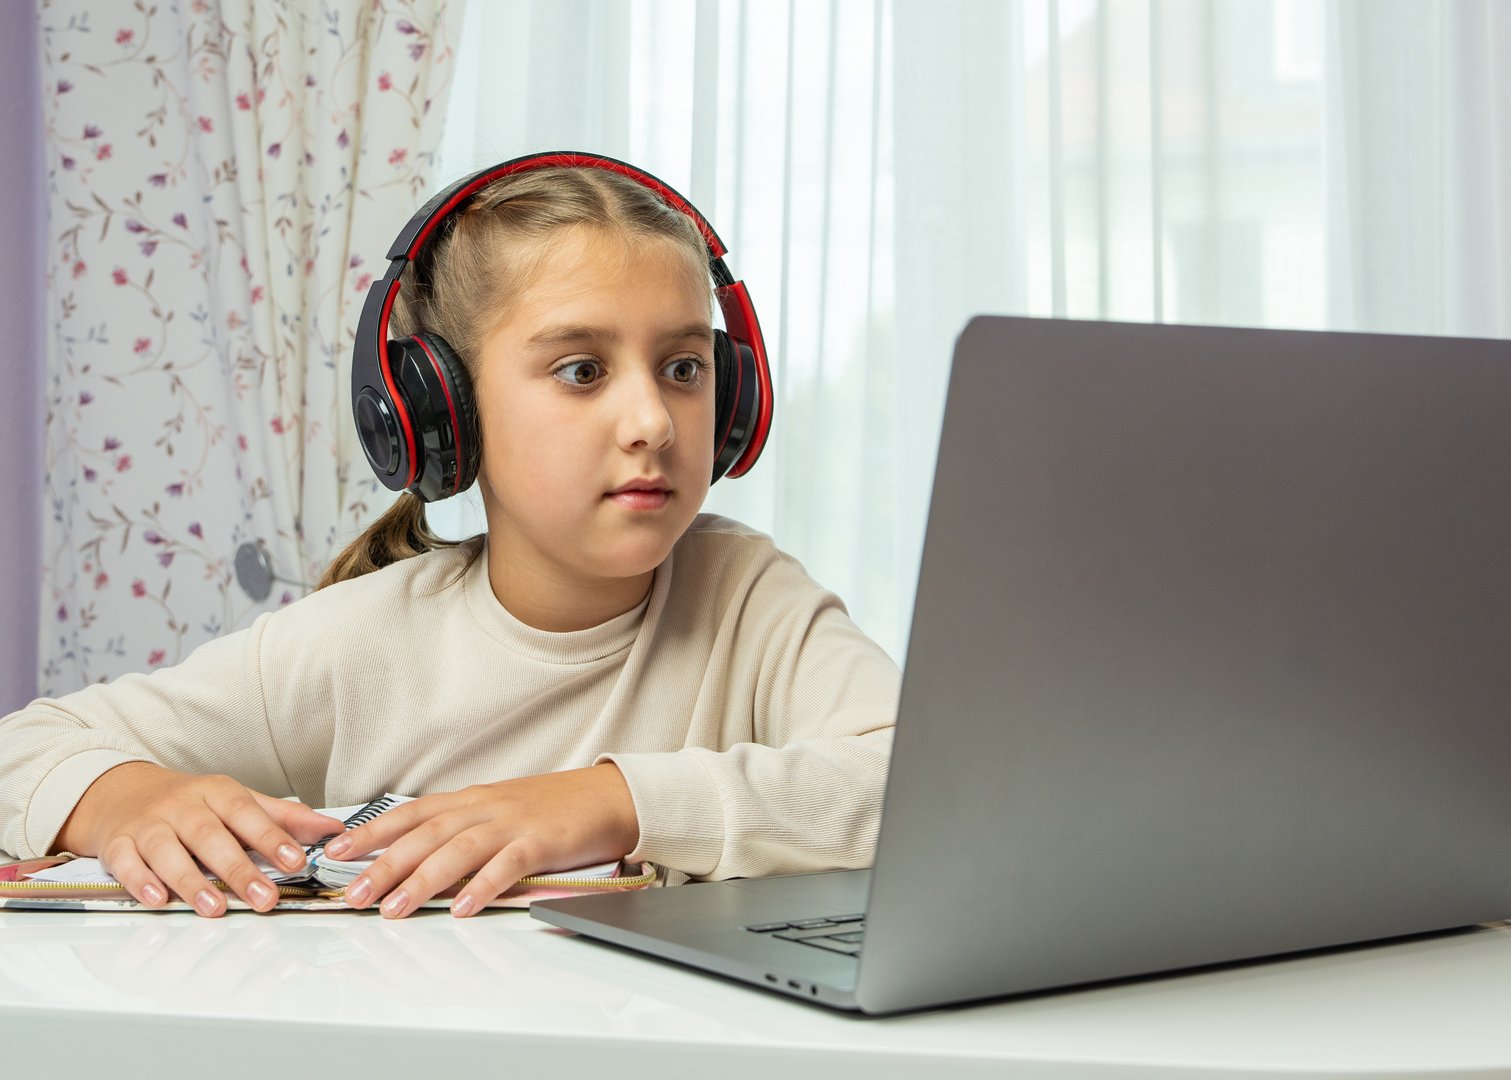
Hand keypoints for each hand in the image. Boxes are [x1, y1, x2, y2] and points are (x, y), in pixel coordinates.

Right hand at [54, 761, 343, 916]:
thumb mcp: (239, 802)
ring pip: (168, 850)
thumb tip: (334, 831)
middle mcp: (183, 807)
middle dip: (239, 869)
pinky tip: (158, 899)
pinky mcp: (117, 844)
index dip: (273, 838)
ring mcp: (149, 825)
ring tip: (215, 907)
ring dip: (191, 880)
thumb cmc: (192, 804)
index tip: (297, 862)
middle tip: (265, 899)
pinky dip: (140, 881)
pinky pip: (126, 862)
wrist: (123, 793)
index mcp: (219, 794)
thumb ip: (284, 819)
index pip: (250, 814)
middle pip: (211, 836)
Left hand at [324, 763, 638, 918]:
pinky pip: (507, 864)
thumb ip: (462, 834)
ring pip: (458, 849)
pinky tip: (463, 907)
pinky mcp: (543, 840)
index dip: (371, 831)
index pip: (410, 813)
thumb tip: (418, 865)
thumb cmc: (555, 810)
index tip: (335, 851)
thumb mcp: (501, 813)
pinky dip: (483, 885)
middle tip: (353, 894)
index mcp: (472, 799)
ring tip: (394, 910)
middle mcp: (486, 807)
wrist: (611, 795)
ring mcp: (513, 822)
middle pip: (425, 834)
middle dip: (384, 865)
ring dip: (422, 880)